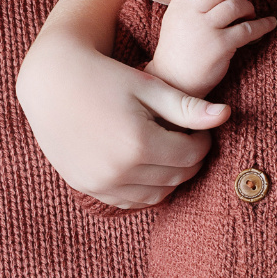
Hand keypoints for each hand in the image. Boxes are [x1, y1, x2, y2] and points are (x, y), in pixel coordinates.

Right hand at [17, 34, 231, 208]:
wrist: (50, 82)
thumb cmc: (105, 76)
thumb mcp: (147, 87)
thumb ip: (187, 106)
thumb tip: (226, 115)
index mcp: (139, 143)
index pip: (192, 155)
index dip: (202, 142)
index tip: (198, 130)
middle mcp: (119, 170)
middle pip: (176, 176)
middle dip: (188, 160)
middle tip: (185, 140)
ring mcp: (100, 183)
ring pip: (157, 195)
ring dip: (169, 178)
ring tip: (165, 152)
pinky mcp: (86, 186)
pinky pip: (129, 201)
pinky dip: (144, 189)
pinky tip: (145, 166)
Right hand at [147, 0, 276, 96]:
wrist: (174, 83)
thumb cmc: (179, 54)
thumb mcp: (176, 23)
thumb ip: (192, 7)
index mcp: (177, 6)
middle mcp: (190, 14)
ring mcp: (205, 29)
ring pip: (236, 5)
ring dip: (249, 8)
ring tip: (250, 16)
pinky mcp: (220, 45)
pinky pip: (248, 29)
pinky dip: (263, 25)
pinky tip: (270, 24)